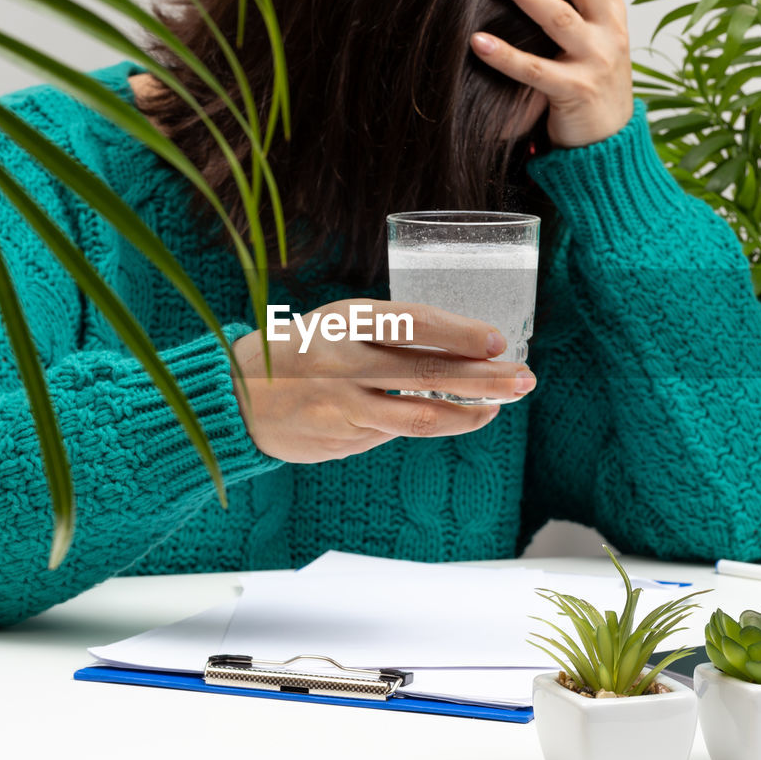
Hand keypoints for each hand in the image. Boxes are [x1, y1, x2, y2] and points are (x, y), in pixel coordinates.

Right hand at [230, 299, 536, 463]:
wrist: (236, 396)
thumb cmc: (301, 351)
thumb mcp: (338, 324)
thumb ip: (389, 333)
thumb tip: (460, 347)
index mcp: (346, 321)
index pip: (414, 323)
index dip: (460, 334)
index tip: (498, 341)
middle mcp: (345, 361)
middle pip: (428, 371)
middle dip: (484, 378)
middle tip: (524, 379)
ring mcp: (342, 404)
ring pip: (419, 415)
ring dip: (467, 413)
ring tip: (499, 408)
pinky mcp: (341, 438)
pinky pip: (394, 433)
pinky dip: (429, 426)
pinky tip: (454, 419)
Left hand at [471, 0, 633, 149]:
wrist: (609, 146)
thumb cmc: (595, 83)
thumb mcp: (602, 32)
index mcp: (611, 9)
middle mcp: (609, 30)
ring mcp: (595, 61)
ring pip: (560, 18)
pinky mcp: (576, 94)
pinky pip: (537, 72)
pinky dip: (507, 56)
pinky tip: (478, 41)